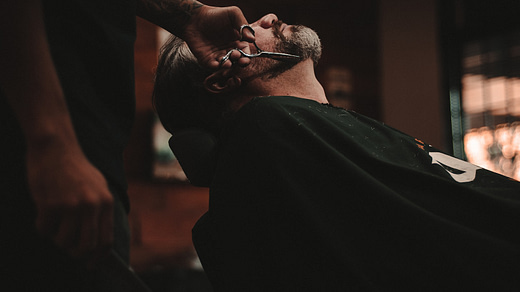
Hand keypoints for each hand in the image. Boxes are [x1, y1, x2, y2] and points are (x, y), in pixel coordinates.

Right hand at [27, 143, 113, 260]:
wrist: (56, 148)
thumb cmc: (76, 168)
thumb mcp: (99, 186)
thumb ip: (101, 210)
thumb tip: (99, 240)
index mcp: (106, 202)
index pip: (106, 240)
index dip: (98, 257)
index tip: (91, 264)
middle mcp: (91, 206)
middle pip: (85, 246)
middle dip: (75, 252)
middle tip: (68, 248)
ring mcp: (71, 206)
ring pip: (62, 241)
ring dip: (56, 238)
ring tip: (55, 223)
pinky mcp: (50, 204)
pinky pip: (44, 230)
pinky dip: (42, 227)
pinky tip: (44, 213)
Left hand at [182, 5, 254, 68]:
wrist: (195, 18)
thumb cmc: (215, 15)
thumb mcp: (233, 14)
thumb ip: (243, 24)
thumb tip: (252, 39)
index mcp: (238, 42)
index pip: (245, 52)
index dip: (246, 56)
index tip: (245, 56)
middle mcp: (229, 51)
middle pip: (237, 61)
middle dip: (238, 61)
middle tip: (235, 56)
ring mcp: (218, 56)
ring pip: (226, 65)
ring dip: (228, 65)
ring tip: (227, 63)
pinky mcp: (207, 60)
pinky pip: (213, 66)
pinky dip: (216, 67)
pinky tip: (217, 64)